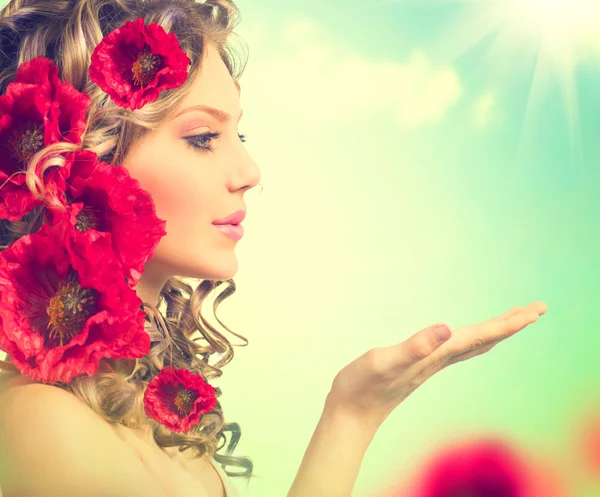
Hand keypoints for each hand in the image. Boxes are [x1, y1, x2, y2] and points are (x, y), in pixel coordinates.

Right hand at [327, 301, 547, 425]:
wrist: (350, 413)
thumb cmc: (362, 388)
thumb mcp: (384, 362)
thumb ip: (414, 347)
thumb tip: (446, 329)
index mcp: (436, 356)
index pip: (481, 336)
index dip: (509, 323)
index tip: (536, 311)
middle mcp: (439, 360)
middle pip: (485, 341)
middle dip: (512, 324)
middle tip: (538, 309)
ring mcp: (430, 364)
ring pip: (474, 345)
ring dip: (496, 331)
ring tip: (513, 319)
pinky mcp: (419, 366)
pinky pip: (457, 349)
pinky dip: (474, 339)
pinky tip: (468, 337)